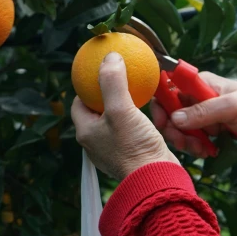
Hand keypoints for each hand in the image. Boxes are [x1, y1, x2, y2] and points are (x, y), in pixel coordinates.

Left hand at [71, 52, 179, 181]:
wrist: (157, 179)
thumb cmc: (134, 147)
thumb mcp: (121, 109)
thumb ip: (112, 82)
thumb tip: (110, 57)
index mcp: (86, 133)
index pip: (79, 103)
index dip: (88, 87)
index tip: (102, 74)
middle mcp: (97, 143)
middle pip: (97, 111)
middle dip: (108, 95)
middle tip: (120, 79)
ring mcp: (114, 150)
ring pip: (115, 121)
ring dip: (124, 107)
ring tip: (136, 92)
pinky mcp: (131, 155)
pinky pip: (130, 131)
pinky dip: (136, 119)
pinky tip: (149, 111)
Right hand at [151, 71, 236, 173]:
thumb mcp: (231, 107)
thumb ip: (203, 112)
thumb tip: (174, 118)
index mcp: (201, 82)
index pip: (169, 88)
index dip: (161, 105)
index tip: (163, 124)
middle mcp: (198, 95)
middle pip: (171, 112)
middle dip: (175, 130)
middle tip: (185, 144)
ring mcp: (203, 112)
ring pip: (181, 128)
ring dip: (187, 141)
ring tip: (201, 150)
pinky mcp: (209, 126)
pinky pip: (193, 137)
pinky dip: (196, 146)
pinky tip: (207, 151)